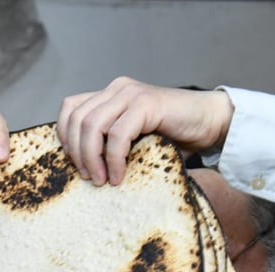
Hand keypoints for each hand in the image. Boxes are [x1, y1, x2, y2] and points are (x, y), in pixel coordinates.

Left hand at [56, 76, 233, 185]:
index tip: (72, 161)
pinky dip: (114, 159)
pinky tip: (118, 176)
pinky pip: (118, 134)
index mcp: (110, 94)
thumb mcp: (132, 137)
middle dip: (77, 152)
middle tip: (88, 177)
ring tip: (101, 180)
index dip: (64, 135)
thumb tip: (83, 168)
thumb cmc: (172, 136)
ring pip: (93, 125)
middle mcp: (117, 88)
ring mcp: (131, 93)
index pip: (71, 108)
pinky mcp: (146, 104)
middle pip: (78, 118)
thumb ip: (109, 141)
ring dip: (92, 158)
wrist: (209, 123)